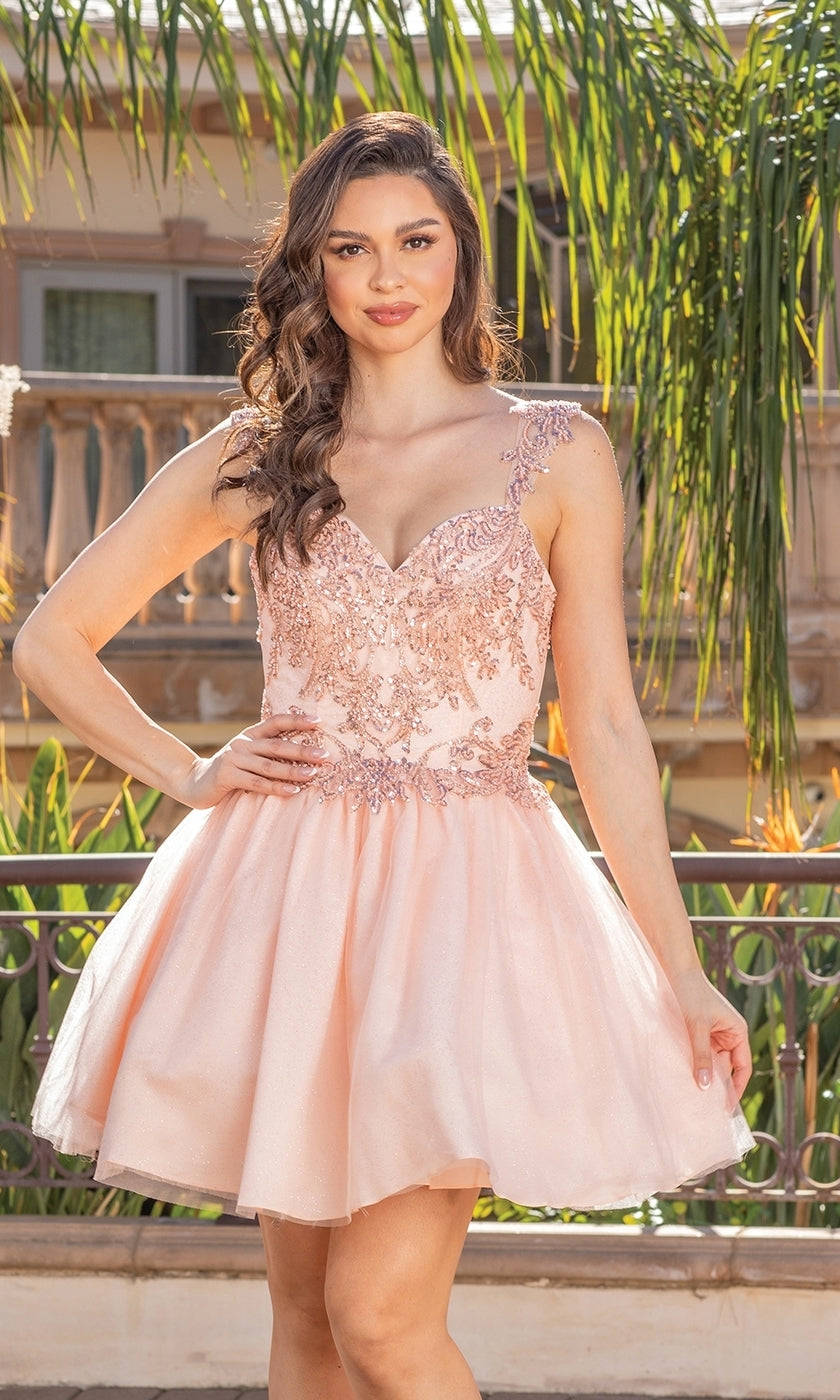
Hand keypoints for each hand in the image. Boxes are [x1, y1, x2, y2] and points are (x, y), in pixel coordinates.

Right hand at [178, 712, 326, 807]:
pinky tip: (292, 791)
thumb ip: (267, 753)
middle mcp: (243, 743)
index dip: (297, 720)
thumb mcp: (247, 756)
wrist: (194, 781)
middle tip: (324, 755)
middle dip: (302, 750)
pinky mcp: (227, 776)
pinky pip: (257, 783)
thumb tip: (305, 756)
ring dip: (292, 770)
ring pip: (269, 765)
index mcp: (250, 735)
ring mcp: (234, 758)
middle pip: (277, 745)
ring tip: (312, 774)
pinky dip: (276, 787)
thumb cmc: (229, 771)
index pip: (276, 722)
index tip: (319, 721)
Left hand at [669, 965, 751, 1099]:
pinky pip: (701, 1053)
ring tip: (694, 1095)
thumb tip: (705, 1086)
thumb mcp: (697, 1027)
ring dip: (704, 1074)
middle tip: (706, 1107)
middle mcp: (729, 1034)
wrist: (675, 971)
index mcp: (737, 1032)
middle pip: (727, 1067)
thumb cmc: (691, 994)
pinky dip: (695, 1063)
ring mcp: (714, 1033)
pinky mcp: (699, 1031)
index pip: (743, 1068)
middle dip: (718, 1085)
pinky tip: (685, 1075)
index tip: (726, 1107)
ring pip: (712, 1061)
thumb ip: (702, 1056)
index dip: (736, 1088)